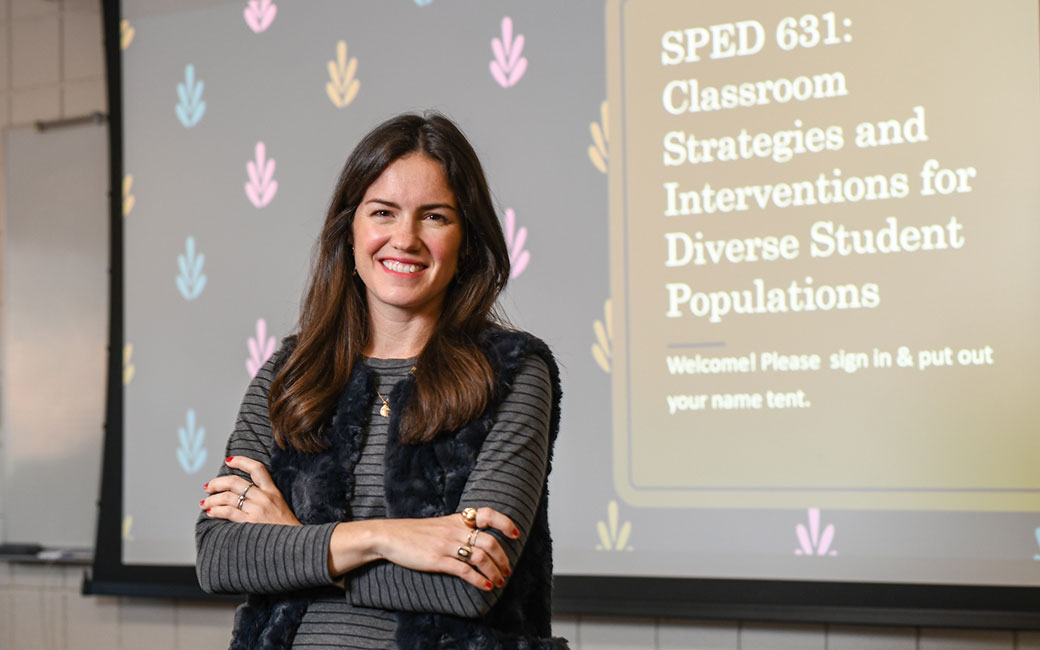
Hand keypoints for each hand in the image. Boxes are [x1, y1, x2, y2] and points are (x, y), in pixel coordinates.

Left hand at [201, 456, 300, 525]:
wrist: (293, 543)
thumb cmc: (285, 526)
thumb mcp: (280, 504)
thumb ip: (265, 496)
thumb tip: (241, 493)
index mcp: (273, 490)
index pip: (257, 469)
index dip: (241, 461)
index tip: (229, 461)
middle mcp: (264, 497)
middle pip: (235, 482)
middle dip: (217, 483)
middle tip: (208, 487)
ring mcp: (257, 509)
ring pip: (228, 497)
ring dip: (212, 499)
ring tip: (205, 503)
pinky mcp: (250, 521)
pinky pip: (228, 512)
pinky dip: (216, 510)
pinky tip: (211, 512)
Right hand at [330, 507, 519, 590]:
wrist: (389, 536)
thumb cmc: (415, 533)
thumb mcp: (440, 525)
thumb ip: (458, 529)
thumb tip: (478, 539)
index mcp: (457, 520)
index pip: (488, 514)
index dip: (504, 523)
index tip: (515, 534)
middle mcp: (455, 530)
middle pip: (489, 541)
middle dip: (503, 558)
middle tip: (507, 569)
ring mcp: (446, 545)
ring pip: (481, 557)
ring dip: (495, 571)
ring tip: (500, 580)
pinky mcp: (437, 560)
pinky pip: (465, 570)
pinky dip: (479, 580)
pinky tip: (486, 587)